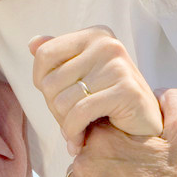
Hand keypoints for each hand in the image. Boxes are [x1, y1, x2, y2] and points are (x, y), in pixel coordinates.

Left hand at [29, 27, 161, 154]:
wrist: (144, 129)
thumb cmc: (108, 103)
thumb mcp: (81, 76)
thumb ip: (58, 58)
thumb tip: (32, 43)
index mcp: (95, 36)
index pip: (44, 55)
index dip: (43, 83)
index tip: (58, 98)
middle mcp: (107, 44)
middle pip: (50, 81)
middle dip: (55, 110)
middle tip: (71, 121)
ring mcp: (119, 66)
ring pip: (62, 101)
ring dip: (65, 125)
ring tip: (78, 131)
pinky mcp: (127, 90)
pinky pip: (80, 114)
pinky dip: (74, 133)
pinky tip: (80, 140)